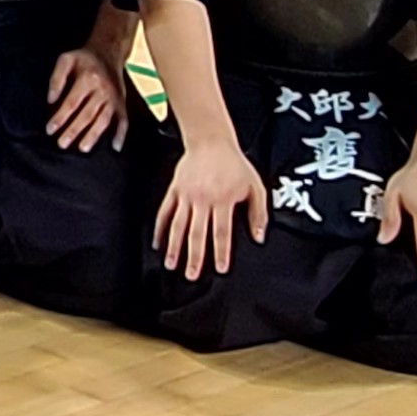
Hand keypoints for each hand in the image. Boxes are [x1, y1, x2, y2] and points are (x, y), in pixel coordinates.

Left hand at [45, 45, 125, 152]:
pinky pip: (123, 121)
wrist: (108, 51)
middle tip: (62, 144)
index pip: (72, 102)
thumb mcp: (65, 60)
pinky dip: (121, 134)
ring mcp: (114, 98)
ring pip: (104, 120)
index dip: (60, 117)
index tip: (50, 129)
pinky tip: (115, 147)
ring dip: (94, 135)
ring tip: (83, 148)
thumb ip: (56, 79)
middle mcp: (103, 89)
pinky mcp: (122, 103)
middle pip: (87, 114)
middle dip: (74, 130)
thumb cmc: (84, 58)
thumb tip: (50, 100)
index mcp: (88, 78)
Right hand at [155, 136, 266, 278]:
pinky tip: (158, 242)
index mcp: (223, 199)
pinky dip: (160, 228)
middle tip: (192, 275)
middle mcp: (203, 199)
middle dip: (195, 257)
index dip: (221, 251)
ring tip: (171, 264)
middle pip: (197, 233)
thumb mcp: (255, 186)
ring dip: (174, 246)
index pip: (221, 231)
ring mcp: (186, 195)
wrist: (211, 140)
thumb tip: (259, 236)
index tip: (221, 269)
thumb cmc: (234, 164)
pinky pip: (165, 211)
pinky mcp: (175, 190)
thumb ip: (258, 213)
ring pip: (178, 225)